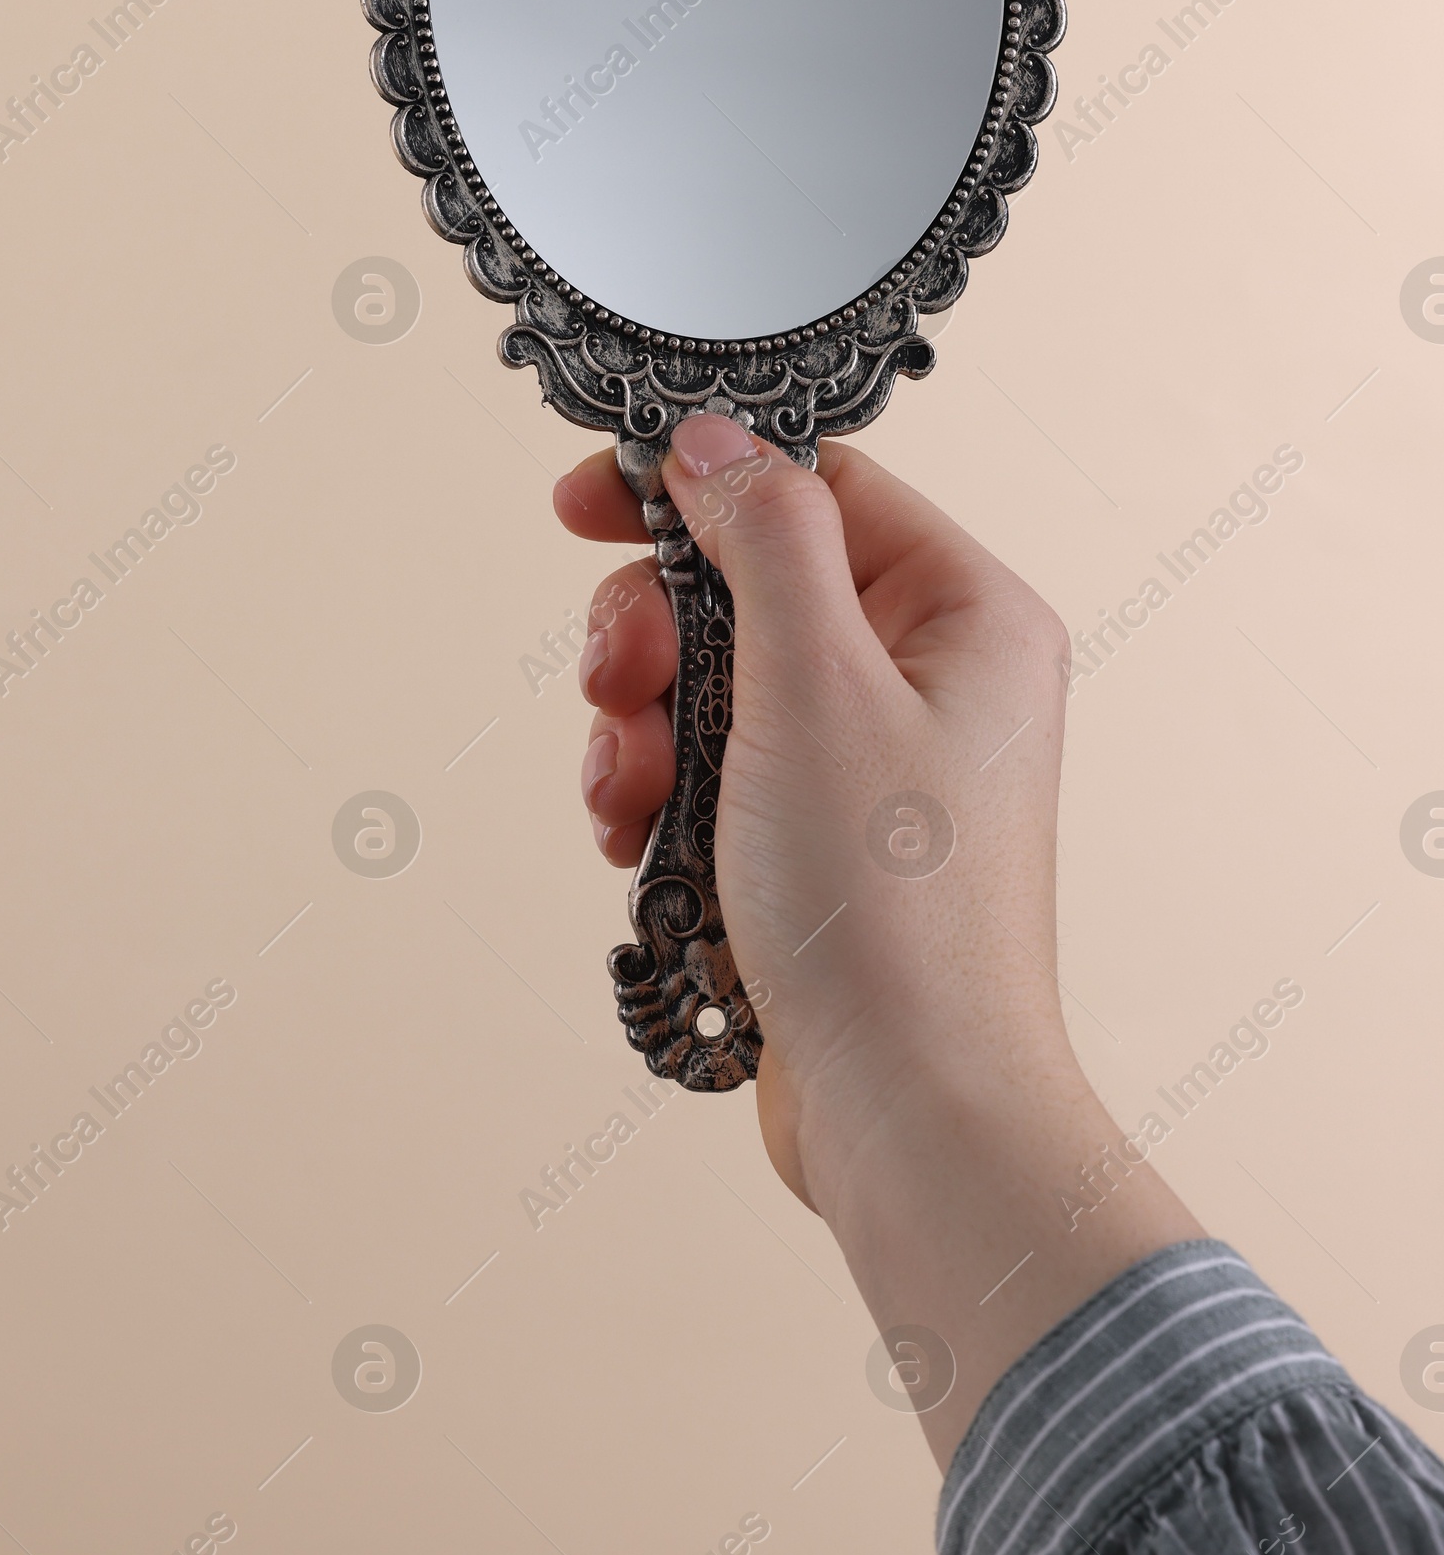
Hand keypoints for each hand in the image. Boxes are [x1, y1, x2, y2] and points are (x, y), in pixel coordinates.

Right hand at [556, 414, 1201, 1464]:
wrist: (911, 1113)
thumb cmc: (892, 913)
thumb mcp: (814, 682)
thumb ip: (764, 536)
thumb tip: (713, 441)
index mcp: (969, 616)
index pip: (817, 489)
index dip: (695, 487)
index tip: (586, 503)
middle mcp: (936, 682)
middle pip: (751, 589)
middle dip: (653, 633)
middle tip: (613, 682)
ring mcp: (880, 770)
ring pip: (717, 686)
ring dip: (643, 726)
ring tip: (627, 790)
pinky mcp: (826, 848)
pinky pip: (717, 775)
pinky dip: (661, 795)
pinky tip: (634, 840)